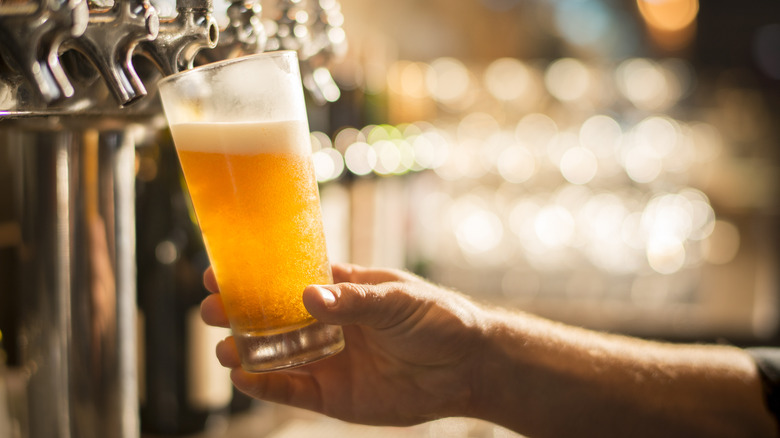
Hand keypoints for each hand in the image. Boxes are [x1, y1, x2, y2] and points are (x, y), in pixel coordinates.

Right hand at [200, 263, 486, 425]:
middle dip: (238, 312)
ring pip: (274, 354)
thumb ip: (354, 301)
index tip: (220, 269)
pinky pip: (291, 389)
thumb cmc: (437, 318)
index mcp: (342, 290)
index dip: (255, 274)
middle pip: (271, 317)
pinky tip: (244, 376)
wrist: (467, 366)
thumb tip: (309, 297)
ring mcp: (328, 359)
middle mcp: (327, 323)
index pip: (288, 278)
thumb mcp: (397, 299)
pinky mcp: (333, 394)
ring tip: (224, 346)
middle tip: (210, 308)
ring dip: (245, 349)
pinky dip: (266, 384)